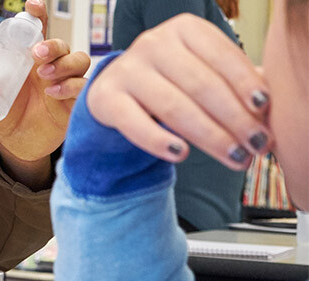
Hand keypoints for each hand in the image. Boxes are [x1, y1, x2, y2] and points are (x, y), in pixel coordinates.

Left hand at [0, 0, 90, 162]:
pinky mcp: (75, 102)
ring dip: (63, 63)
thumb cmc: (7, 117)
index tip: (32, 5)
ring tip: (45, 76)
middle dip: (51, 45)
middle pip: (62, 45)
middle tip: (36, 54)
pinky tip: (53, 93)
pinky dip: (71, 86)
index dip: (38, 16)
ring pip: (78, 60)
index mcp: (31, 61)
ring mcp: (65, 83)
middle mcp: (51, 68)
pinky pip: (83, 86)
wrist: (16, 146)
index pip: (39, 32)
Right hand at [87, 14, 271, 170]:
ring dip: (209, 136)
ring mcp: (126, 70)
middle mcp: (153, 43)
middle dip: (235, 119)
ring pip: (173, 107)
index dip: (245, 83)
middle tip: (256, 145)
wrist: (118, 90)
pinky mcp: (104, 98)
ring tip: (233, 157)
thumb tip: (267, 117)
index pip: (222, 56)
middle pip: (201, 85)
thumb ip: (236, 87)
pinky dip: (158, 140)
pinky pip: (134, 123)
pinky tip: (180, 155)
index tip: (264, 109)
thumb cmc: (173, 81)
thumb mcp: (205, 72)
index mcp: (184, 29)